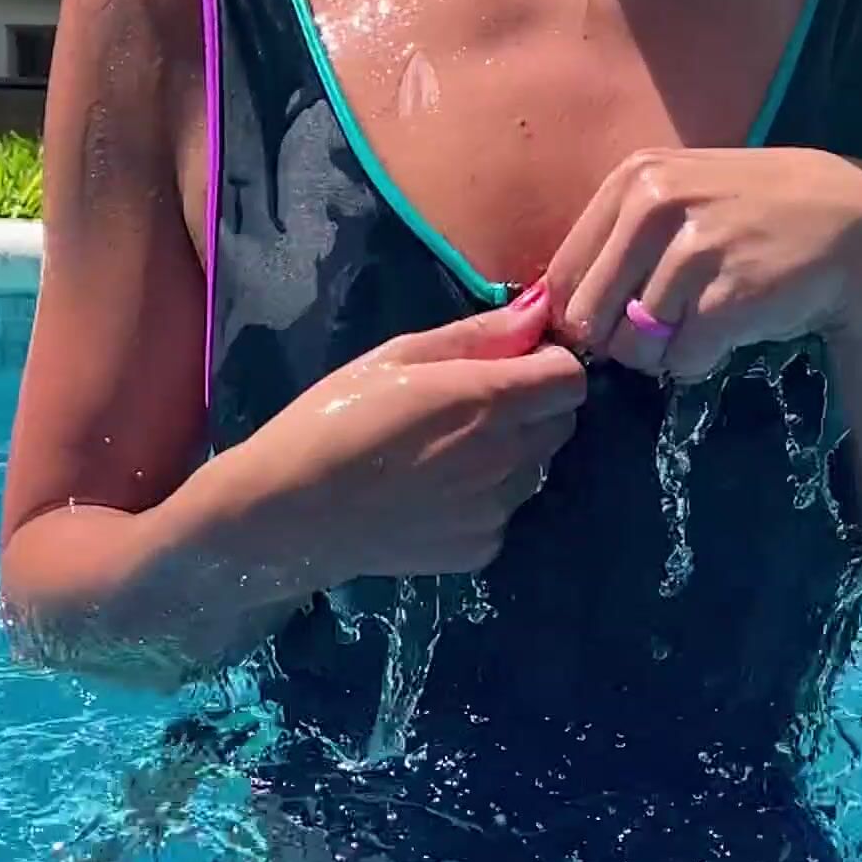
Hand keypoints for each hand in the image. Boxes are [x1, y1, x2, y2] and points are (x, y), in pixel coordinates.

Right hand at [243, 283, 584, 595]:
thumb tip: (540, 311)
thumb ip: (479, 336)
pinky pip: (506, 514)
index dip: (548, 367)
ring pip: (535, 471)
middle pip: (561, 425)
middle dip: (533, 409)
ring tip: (445, 455)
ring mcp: (497, 512)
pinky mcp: (481, 550)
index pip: (572, 379)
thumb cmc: (334, 418)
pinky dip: (485, 501)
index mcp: (488, 401)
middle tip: (472, 409)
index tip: (515, 366)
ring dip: (511, 457)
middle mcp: (506, 459)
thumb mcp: (398, 357)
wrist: (290, 512)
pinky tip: (434, 495)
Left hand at [546, 147, 861, 379]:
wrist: (854, 226)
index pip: (564, 278)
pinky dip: (701, 361)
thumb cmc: (754, 220)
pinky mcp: (728, 294)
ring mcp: (694, 249)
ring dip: (665, 353)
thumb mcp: (680, 202)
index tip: (618, 320)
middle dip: (620, 341)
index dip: (584, 316)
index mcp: (633, 180)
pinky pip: (682, 360)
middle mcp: (656, 205)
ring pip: (635, 346)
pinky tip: (730, 332)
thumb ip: (617, 243)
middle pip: (590, 319)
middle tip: (665, 327)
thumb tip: (552, 310)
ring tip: (704, 321)